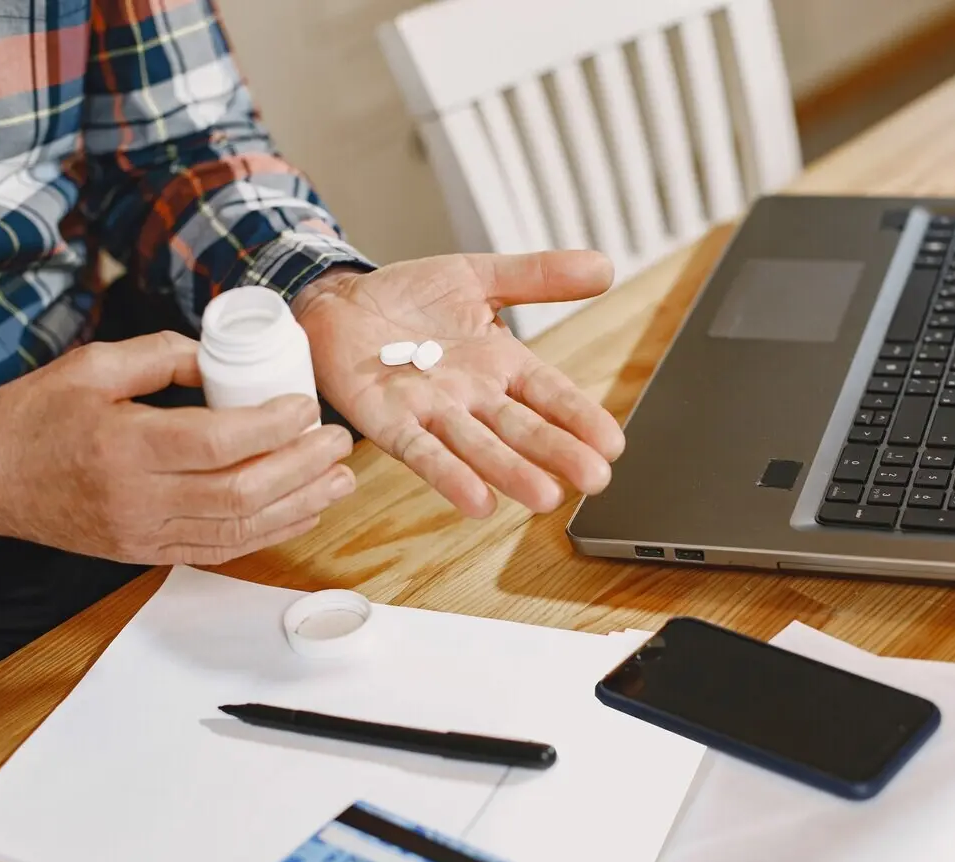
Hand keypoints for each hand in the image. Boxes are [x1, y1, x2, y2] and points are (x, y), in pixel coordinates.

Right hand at [0, 332, 355, 564]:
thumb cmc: (37, 415)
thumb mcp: (93, 365)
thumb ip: (164, 356)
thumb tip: (226, 358)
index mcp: (124, 444)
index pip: (218, 442)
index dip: (273, 427)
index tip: (307, 407)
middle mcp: (137, 497)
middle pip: (240, 492)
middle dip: (302, 468)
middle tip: (340, 443)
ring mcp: (142, 533)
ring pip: (238, 529)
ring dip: (299, 506)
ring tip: (339, 480)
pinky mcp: (145, 552)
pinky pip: (219, 549)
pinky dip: (267, 533)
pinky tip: (300, 511)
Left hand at [294, 253, 624, 517]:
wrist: (340, 301)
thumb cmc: (411, 297)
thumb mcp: (480, 275)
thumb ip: (538, 276)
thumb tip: (604, 267)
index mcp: (501, 364)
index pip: (551, 394)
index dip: (580, 417)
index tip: (613, 443)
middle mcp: (474, 396)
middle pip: (523, 429)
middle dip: (558, 453)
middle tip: (595, 480)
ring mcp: (434, 412)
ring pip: (480, 447)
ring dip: (511, 472)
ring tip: (544, 497)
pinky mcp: (390, 422)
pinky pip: (423, 452)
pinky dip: (449, 476)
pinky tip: (478, 502)